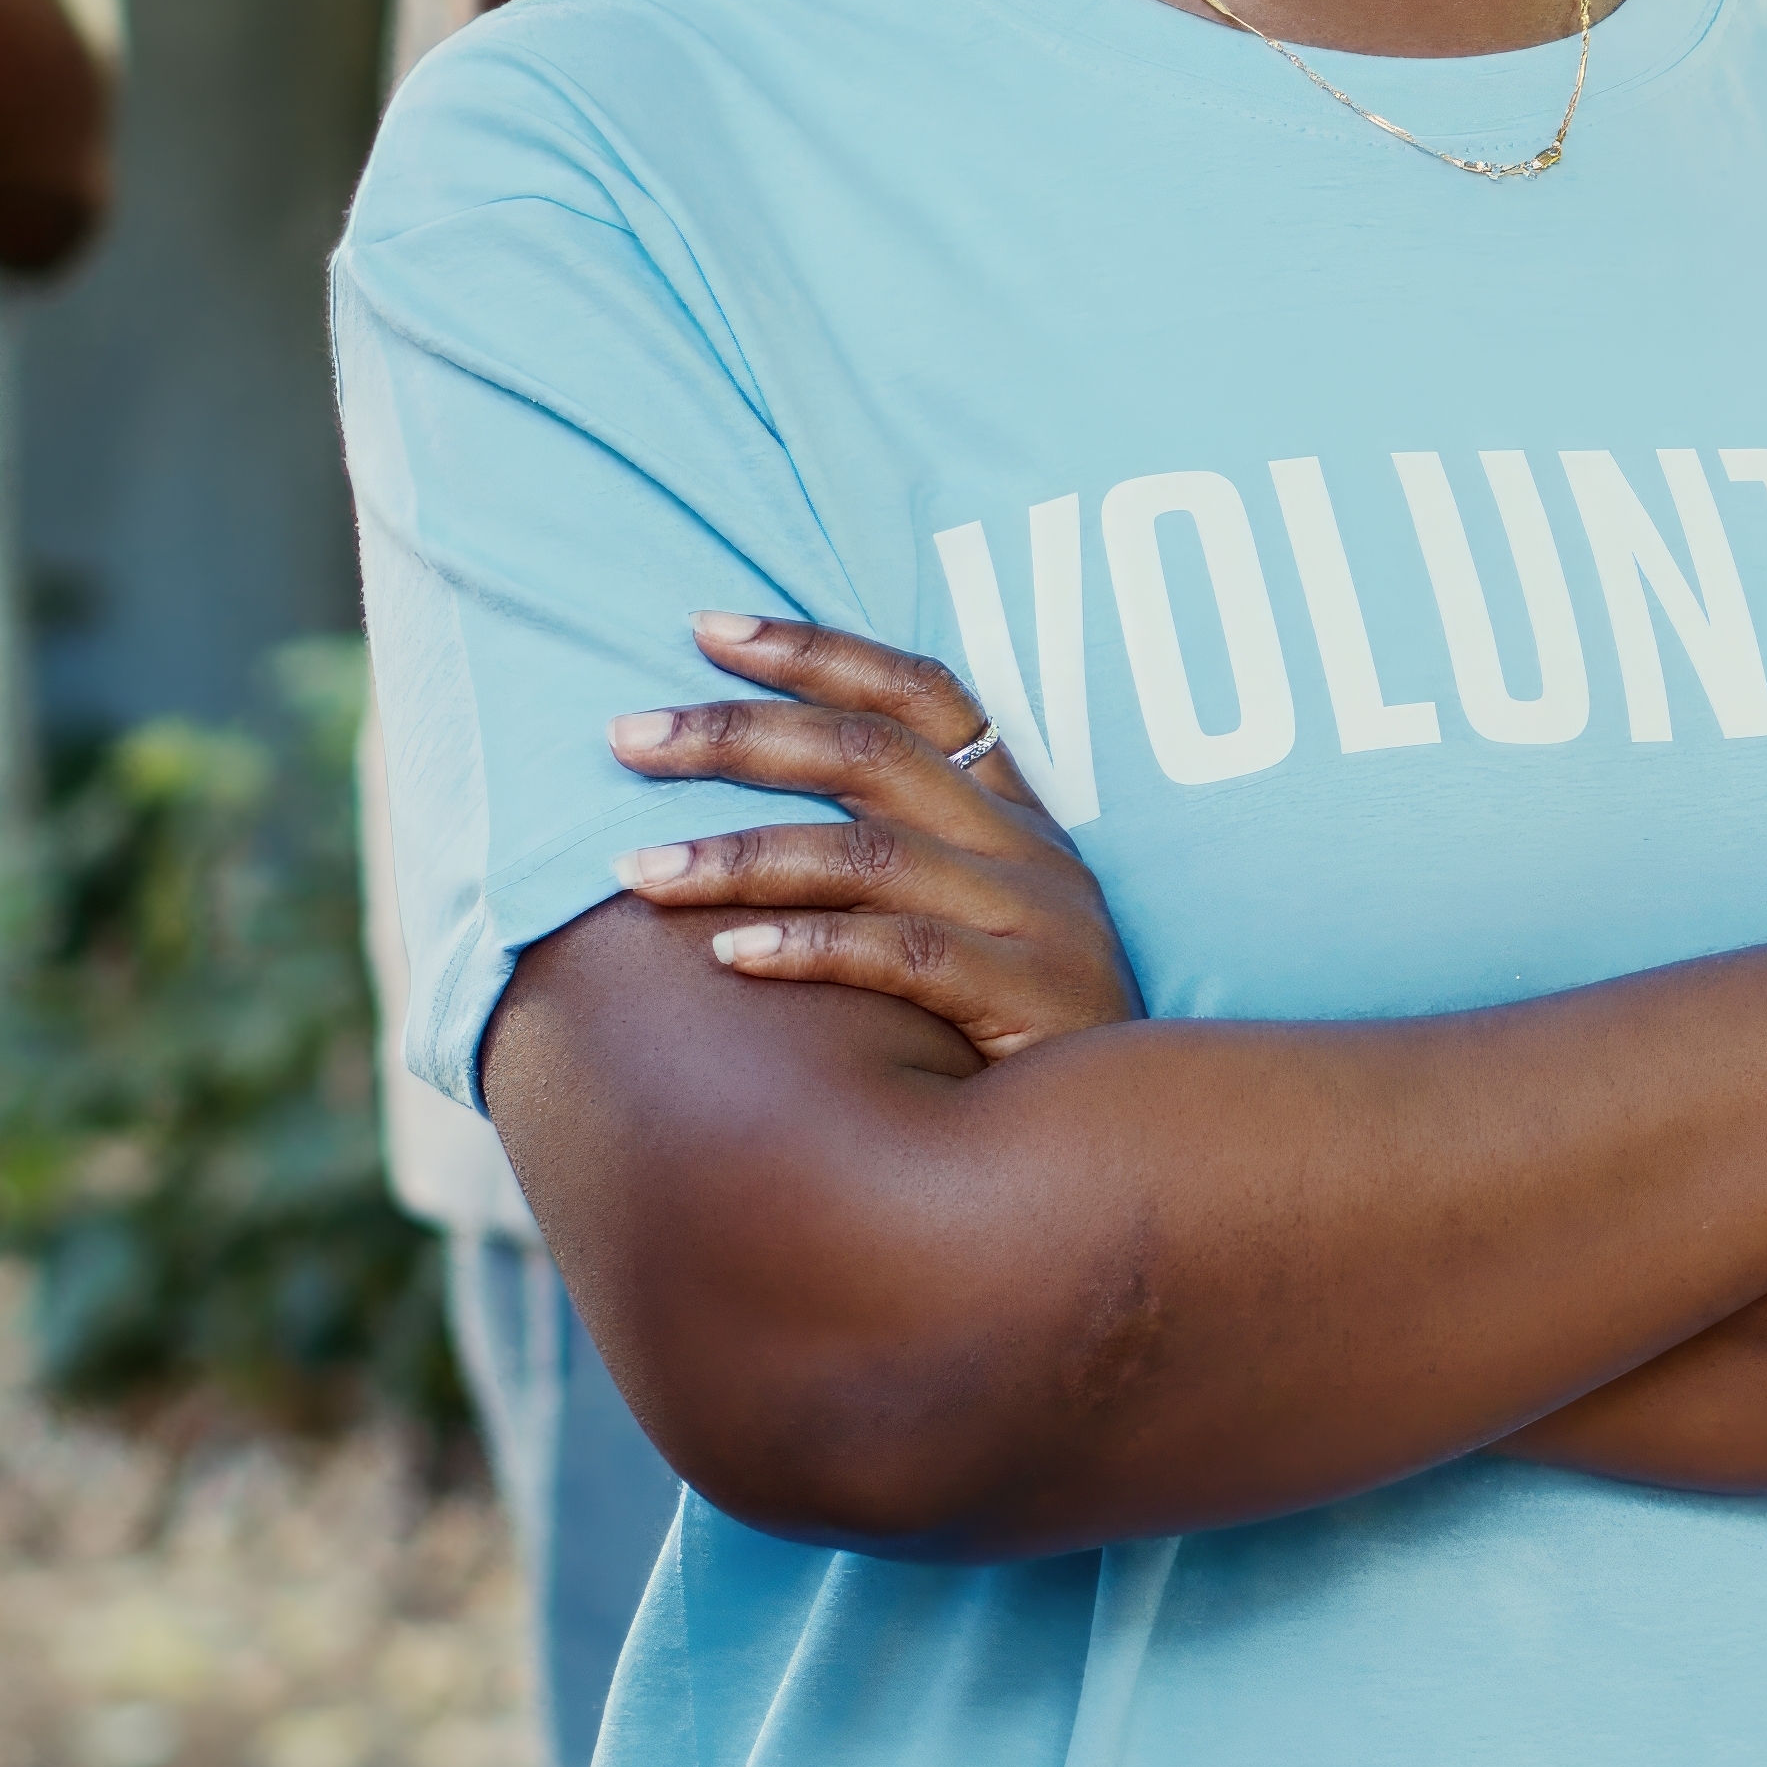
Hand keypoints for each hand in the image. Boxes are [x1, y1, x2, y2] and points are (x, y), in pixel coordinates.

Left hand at [607, 612, 1136, 1067]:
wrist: (1140, 1140)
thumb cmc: (1030, 1037)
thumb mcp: (984, 927)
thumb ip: (898, 873)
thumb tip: (750, 834)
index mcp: (1014, 814)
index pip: (918, 693)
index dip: (814, 651)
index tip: (705, 627)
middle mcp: (1025, 848)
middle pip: (869, 752)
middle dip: (736, 734)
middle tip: (626, 735)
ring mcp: (1032, 919)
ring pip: (867, 853)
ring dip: (739, 854)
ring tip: (634, 867)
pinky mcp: (1029, 997)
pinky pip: (903, 955)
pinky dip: (810, 947)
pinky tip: (726, 958)